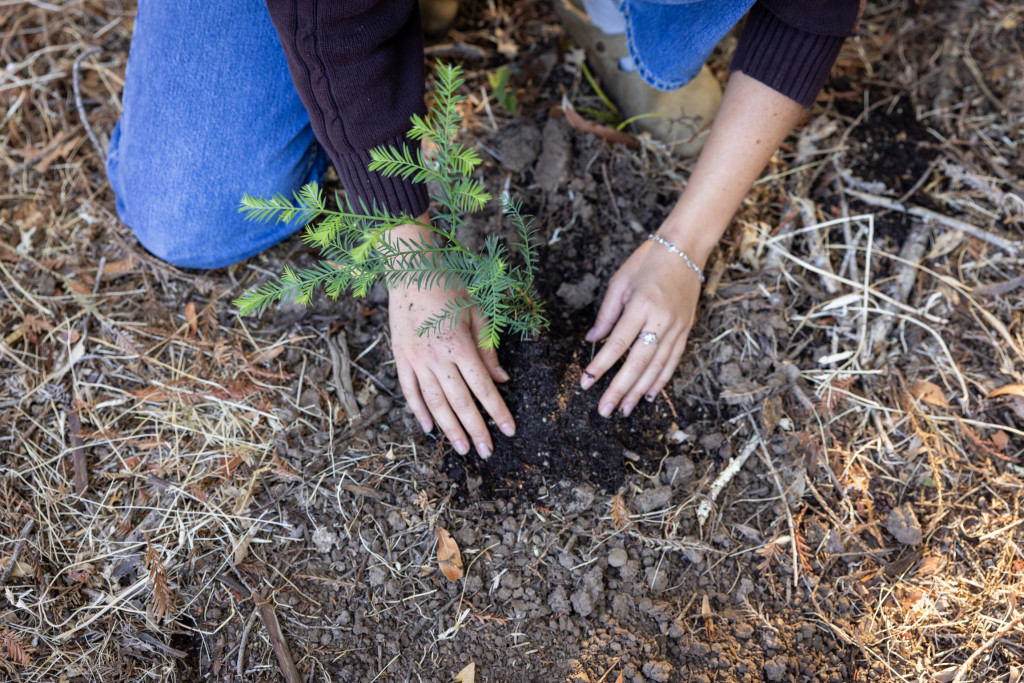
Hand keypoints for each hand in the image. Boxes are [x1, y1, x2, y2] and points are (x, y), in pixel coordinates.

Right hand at [387, 223, 514, 457]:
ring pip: (434, 402)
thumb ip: (488, 347)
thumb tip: (501, 379)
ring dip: (449, 428)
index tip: (509, 431)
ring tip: (462, 449)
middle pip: (460, 402)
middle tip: (486, 452)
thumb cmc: (448, 285)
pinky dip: (419, 411)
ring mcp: (415, 359)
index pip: (483, 387)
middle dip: (475, 430)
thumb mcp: (476, 310)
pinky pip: (409, 390)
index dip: (497, 411)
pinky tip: (430, 428)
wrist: (409, 267)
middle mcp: (436, 356)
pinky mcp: (400, 357)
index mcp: (459, 344)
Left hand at [580, 237, 702, 416]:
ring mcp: (677, 327)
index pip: (618, 343)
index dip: (601, 366)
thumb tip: (592, 341)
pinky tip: (650, 395)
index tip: (586, 382)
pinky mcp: (686, 330)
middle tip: (604, 410)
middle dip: (619, 389)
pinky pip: (673, 360)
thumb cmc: (647, 262)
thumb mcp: (620, 282)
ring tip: (624, 409)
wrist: (685, 249)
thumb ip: (606, 314)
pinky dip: (661, 380)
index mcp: (641, 305)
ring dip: (639, 391)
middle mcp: (661, 319)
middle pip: (638, 362)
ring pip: (657, 367)